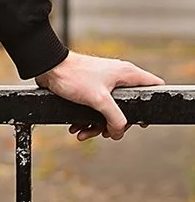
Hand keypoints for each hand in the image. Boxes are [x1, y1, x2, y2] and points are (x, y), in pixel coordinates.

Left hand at [35, 50, 164, 141]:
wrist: (48, 68)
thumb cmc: (74, 76)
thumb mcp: (99, 100)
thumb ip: (115, 118)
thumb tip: (119, 132)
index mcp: (127, 74)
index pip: (153, 86)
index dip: (151, 104)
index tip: (142, 121)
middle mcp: (118, 77)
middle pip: (128, 107)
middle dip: (115, 123)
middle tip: (105, 132)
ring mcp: (104, 83)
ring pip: (109, 110)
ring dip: (97, 125)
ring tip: (84, 133)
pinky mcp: (91, 89)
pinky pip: (95, 108)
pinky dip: (87, 120)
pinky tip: (77, 128)